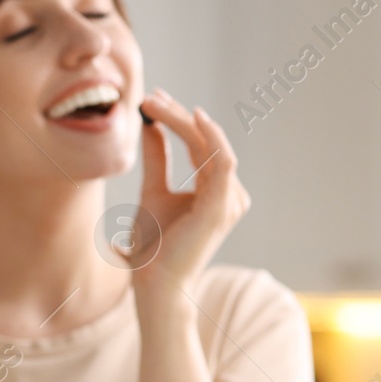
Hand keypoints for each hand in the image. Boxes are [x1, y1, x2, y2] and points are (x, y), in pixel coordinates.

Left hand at [129, 87, 250, 291]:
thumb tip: (151, 125)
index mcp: (216, 191)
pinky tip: (193, 118)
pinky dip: (210, 136)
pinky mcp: (222, 207)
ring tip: (156, 104)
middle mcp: (230, 194)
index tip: (152, 100)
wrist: (153, 284)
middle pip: (205, 142)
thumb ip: (158, 159)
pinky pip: (223, 162)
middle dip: (177, 115)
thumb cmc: (154, 247)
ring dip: (185, 121)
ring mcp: (230, 201)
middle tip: (150, 97)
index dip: (178, 119)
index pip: (200, 145)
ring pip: (211, 146)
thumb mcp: (153, 191)